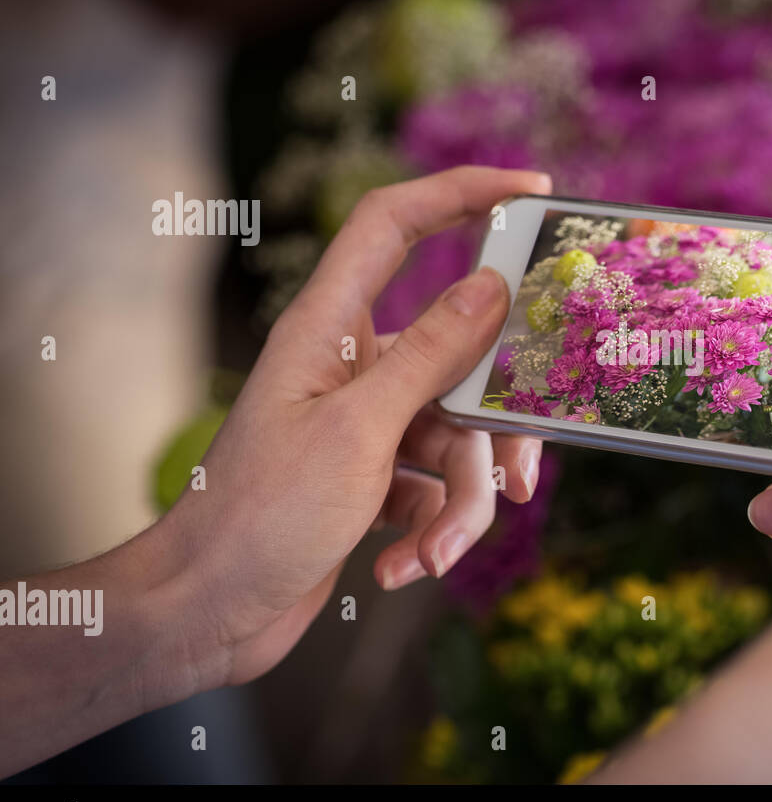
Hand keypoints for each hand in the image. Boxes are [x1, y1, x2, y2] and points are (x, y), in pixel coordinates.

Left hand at [164, 165, 550, 686]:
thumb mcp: (359, 432)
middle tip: (523, 480)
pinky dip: (431, 531)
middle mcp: (354, 365)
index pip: (396, 224)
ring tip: (432, 555)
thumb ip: (431, 355)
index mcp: (330, 327)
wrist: (208, 612)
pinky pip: (439, 486)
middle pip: (463, 363)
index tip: (533, 189)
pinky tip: (400, 567)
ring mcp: (369, 423)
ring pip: (461, 441)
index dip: (462, 192)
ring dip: (460, 508)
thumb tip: (492, 286)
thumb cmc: (259, 515)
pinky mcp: (379, 477)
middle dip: (494, 438)